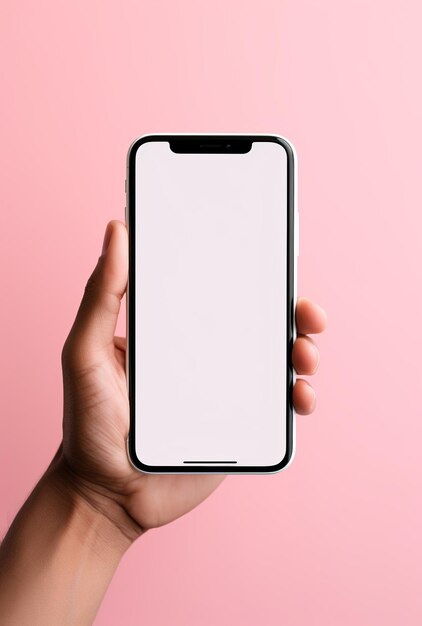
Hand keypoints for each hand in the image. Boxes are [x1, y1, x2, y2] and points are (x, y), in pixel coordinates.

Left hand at [58, 220, 326, 541]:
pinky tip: (301, 397)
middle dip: (295, 313)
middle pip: (261, 325)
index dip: (254, 274)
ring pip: (278, 362)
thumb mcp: (85, 352)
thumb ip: (100, 296)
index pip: (222, 292)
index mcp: (177, 331)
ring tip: (305, 357)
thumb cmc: (89, 422)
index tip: (276, 259)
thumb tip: (116, 230)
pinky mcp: (240, 427)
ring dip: (304, 352)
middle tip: (308, 313)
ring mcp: (227, 391)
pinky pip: (279, 408)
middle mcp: (207, 356)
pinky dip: (299, 397)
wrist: (106, 494)